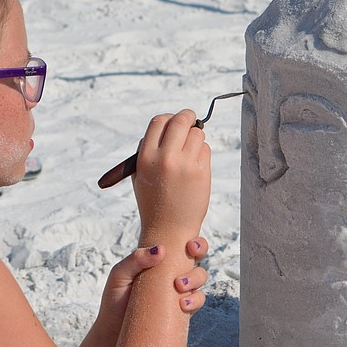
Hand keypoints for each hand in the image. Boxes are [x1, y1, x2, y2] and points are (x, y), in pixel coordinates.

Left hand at [96, 238, 209, 337]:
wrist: (114, 332)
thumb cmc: (114, 299)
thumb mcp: (120, 274)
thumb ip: (136, 259)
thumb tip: (161, 250)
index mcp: (159, 260)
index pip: (179, 243)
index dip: (190, 239)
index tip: (189, 243)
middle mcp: (172, 272)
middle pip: (196, 255)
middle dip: (200, 249)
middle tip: (191, 253)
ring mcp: (179, 291)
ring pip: (200, 278)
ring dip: (196, 277)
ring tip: (179, 285)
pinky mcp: (182, 311)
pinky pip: (197, 301)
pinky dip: (196, 300)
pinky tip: (183, 304)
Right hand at [131, 110, 211, 237]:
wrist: (168, 229)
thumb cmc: (154, 200)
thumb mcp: (141, 173)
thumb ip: (150, 148)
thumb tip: (168, 124)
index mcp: (145, 157)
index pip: (159, 121)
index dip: (169, 117)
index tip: (176, 120)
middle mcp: (164, 158)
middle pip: (181, 121)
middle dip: (188, 117)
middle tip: (192, 120)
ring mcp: (185, 165)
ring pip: (197, 134)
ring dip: (196, 138)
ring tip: (190, 154)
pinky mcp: (201, 173)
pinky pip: (205, 150)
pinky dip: (202, 154)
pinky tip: (195, 168)